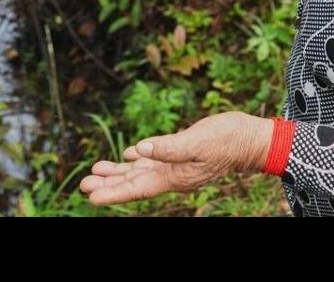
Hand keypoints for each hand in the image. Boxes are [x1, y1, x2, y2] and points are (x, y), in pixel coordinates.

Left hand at [79, 112, 272, 205]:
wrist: (250, 137)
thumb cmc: (227, 139)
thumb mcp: (199, 141)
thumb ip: (170, 147)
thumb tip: (138, 149)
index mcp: (175, 177)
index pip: (138, 189)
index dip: (113, 193)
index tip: (91, 197)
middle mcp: (172, 175)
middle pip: (134, 183)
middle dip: (109, 185)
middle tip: (83, 186)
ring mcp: (176, 165)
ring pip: (140, 172)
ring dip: (118, 173)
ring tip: (94, 172)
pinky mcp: (180, 152)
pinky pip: (153, 160)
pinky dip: (137, 159)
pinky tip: (127, 155)